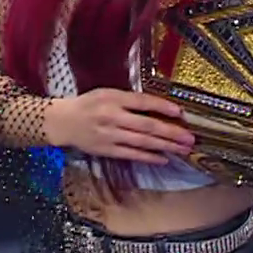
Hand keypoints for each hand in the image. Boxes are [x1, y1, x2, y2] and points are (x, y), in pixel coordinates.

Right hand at [45, 89, 194, 164]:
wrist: (62, 122)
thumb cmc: (88, 104)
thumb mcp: (107, 93)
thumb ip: (129, 99)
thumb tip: (157, 107)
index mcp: (113, 99)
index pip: (142, 102)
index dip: (162, 107)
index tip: (180, 113)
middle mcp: (112, 117)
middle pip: (147, 125)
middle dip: (171, 132)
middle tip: (190, 138)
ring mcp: (109, 136)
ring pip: (142, 142)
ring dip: (165, 146)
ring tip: (182, 149)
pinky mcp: (106, 150)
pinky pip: (131, 155)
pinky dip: (149, 157)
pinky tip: (164, 159)